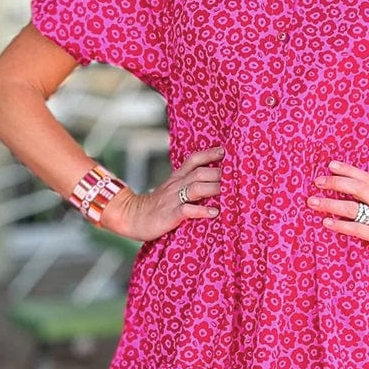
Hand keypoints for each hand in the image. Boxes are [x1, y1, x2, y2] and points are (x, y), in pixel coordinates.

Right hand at [99, 146, 224, 241]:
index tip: (225, 151)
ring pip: (196, 188)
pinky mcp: (171, 214)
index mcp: (177, 178)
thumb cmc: (156, 206)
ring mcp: (173, 199)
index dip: (209, 154)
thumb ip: (187, 184)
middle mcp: (176, 185)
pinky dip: (202, 210)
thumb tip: (210, 183)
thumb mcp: (170, 190)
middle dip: (219, 173)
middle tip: (237, 176)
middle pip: (200, 172)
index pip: (194, 160)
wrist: (132, 216)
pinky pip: (187, 210)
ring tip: (230, 192)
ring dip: (214, 188)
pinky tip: (214, 212)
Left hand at [306, 160, 368, 267]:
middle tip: (317, 181)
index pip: (365, 177)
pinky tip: (327, 223)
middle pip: (356, 187)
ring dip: (330, 203)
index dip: (347, 170)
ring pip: (352, 207)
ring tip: (313, 202)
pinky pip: (356, 228)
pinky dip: (340, 225)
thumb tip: (364, 201)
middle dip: (334, 183)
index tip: (331, 165)